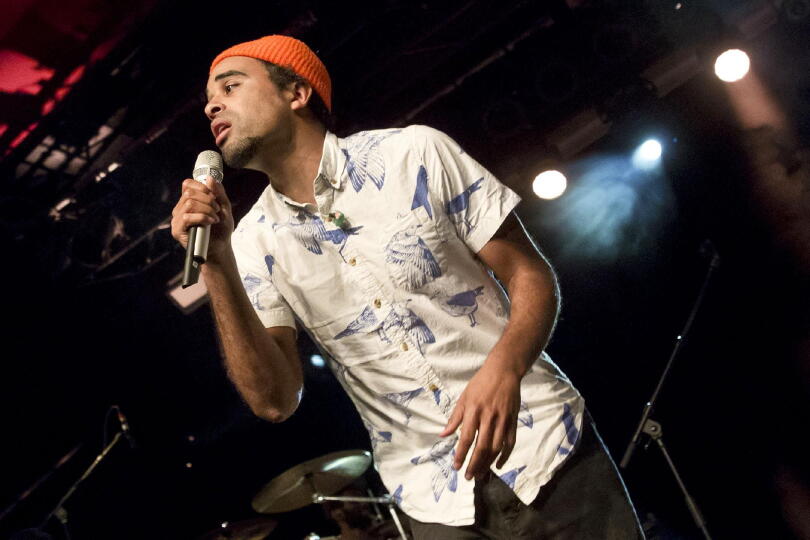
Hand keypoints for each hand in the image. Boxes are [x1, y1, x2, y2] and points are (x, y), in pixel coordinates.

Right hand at [170, 176, 233, 261]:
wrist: (220, 247)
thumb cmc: (221, 229)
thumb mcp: (224, 207)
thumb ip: (218, 193)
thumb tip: (210, 178)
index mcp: (188, 201)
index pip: (187, 184)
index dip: (201, 187)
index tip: (214, 196)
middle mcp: (180, 208)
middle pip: (189, 193)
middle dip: (208, 200)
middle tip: (218, 210)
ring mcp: (177, 219)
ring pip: (189, 203)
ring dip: (207, 209)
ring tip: (215, 218)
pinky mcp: (177, 230)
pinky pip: (186, 217)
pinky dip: (202, 217)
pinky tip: (210, 222)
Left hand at [440, 361, 520, 480]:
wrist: (504, 371)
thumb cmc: (480, 383)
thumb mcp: (464, 397)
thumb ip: (455, 418)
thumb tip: (443, 434)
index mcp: (474, 410)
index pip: (466, 437)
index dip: (461, 454)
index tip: (456, 467)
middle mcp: (489, 417)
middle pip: (482, 446)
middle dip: (474, 464)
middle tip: (469, 477)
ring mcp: (503, 419)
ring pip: (496, 447)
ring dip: (488, 463)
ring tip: (480, 475)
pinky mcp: (513, 421)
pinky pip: (510, 442)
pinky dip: (505, 456)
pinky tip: (498, 465)